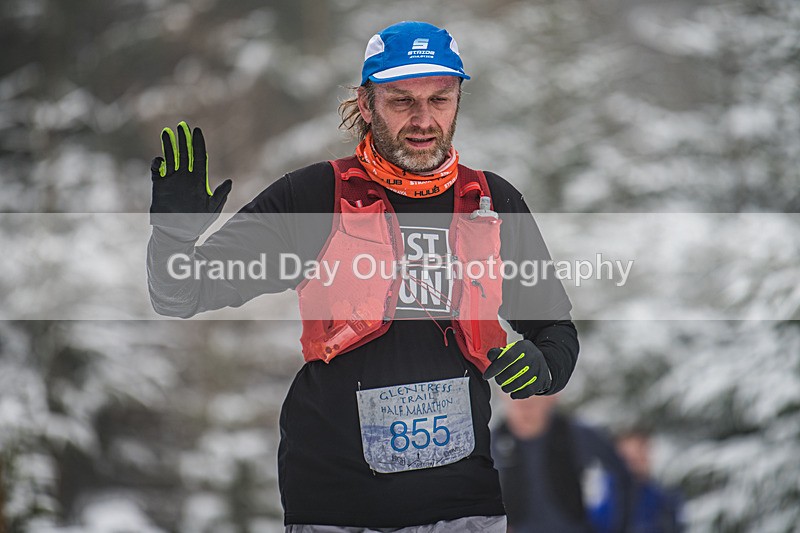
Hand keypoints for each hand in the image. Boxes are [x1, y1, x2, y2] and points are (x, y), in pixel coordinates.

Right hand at [150, 121, 231, 239]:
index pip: (199, 157)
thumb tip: (230, 181)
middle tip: (182, 125)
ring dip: (168, 145)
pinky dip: (157, 163)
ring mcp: (172, 180)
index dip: (198, 144)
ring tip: (166, 132)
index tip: (196, 130)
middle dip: (183, 139)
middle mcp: (185, 177)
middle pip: (184, 153)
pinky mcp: (159, 185)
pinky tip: (160, 160)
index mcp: (198, 180)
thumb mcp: (212, 209)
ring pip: (170, 158)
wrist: (178, 233)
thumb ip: (220, 195)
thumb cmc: (197, 222)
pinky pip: (157, 170)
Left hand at [482, 339, 551, 398]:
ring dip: (508, 388)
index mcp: (523, 346)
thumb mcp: (510, 350)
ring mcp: (540, 368)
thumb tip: (490, 356)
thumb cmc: (519, 357)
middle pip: (513, 371)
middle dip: (501, 379)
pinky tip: (513, 395)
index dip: (495, 368)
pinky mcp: (543, 379)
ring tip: (504, 388)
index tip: (486, 376)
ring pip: (520, 382)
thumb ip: (498, 353)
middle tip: (498, 381)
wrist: (541, 361)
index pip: (507, 357)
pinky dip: (519, 394)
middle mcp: (534, 355)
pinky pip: (529, 390)